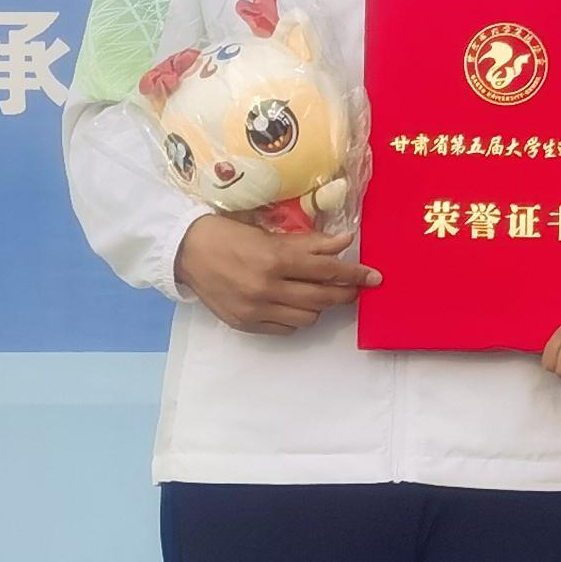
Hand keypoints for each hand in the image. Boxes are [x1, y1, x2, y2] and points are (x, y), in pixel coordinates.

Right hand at [175, 215, 374, 335]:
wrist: (187, 252)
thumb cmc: (228, 234)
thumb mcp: (269, 234)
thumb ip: (308, 242)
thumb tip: (344, 242)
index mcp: (274, 260)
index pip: (327, 271)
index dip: (354, 275)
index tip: (374, 277)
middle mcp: (267, 289)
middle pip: (322, 298)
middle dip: (345, 293)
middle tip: (355, 288)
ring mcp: (256, 310)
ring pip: (308, 317)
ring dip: (320, 305)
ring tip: (319, 292)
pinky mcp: (246, 324)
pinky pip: (286, 327)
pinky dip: (297, 316)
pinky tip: (294, 303)